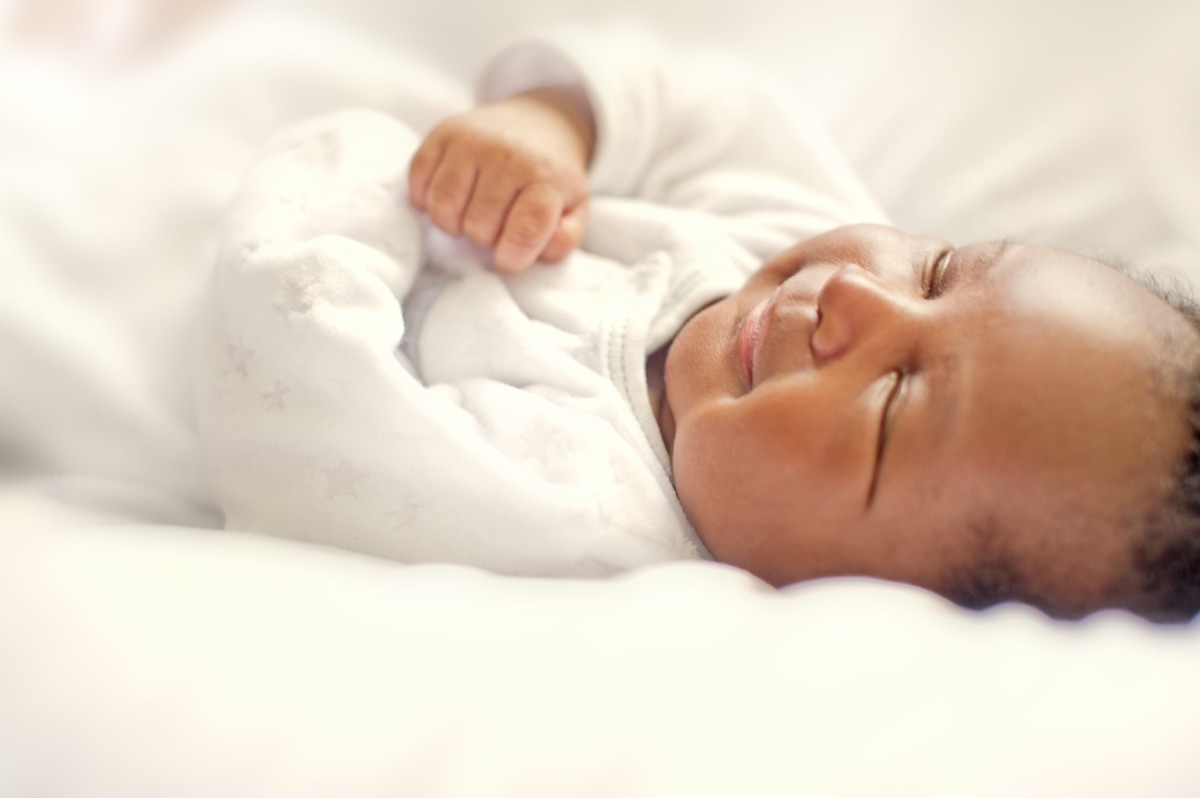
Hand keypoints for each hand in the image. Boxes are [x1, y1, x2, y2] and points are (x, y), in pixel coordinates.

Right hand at [408, 88, 594, 272]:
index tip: (509, 259)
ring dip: (454, 224)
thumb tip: (540, 252)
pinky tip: (452, 198)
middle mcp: (507, 154)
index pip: (526, 229)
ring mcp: (472, 140)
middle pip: (478, 226)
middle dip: (485, 238)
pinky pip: (419, 181)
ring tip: (472, 214)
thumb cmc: (550, 177)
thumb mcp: (574, 209)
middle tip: (496, 225)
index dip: (512, 256)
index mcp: (546, 177)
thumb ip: (563, 239)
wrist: (538, 121)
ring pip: (443, 206)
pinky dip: (428, 200)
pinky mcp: (443, 133)